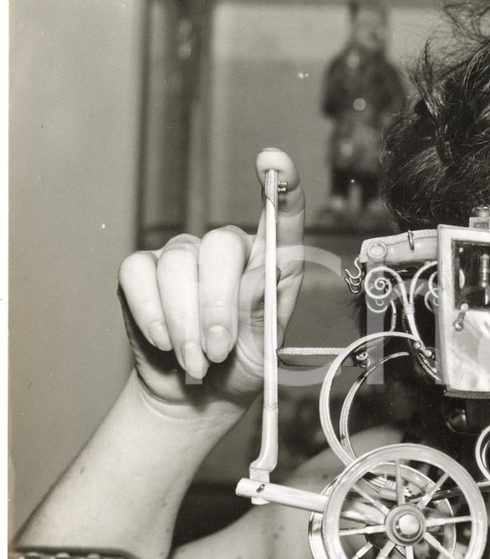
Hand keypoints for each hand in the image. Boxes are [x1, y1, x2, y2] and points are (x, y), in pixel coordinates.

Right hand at [117, 149, 304, 408]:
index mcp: (269, 261)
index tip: (274, 162)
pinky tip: (164, 342)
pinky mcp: (142, 271)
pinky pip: (139, 275)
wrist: (197, 396)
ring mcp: (183, 255)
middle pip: (220, 245)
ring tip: (197, 361)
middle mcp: (226, 249)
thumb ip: (263, 310)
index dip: (281, 185)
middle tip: (219, 351)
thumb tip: (258, 280)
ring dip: (185, 322)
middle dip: (217, 306)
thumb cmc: (241, 366)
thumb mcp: (266, 347)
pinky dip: (151, 313)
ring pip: (178, 265)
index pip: (281, 214)